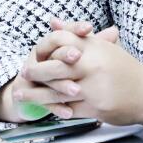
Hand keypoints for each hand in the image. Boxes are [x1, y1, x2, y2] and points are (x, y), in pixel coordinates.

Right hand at [0, 20, 117, 122]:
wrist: (35, 90)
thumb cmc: (65, 72)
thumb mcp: (82, 58)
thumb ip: (96, 45)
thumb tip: (114, 31)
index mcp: (53, 44)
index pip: (63, 31)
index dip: (75, 28)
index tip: (89, 28)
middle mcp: (41, 56)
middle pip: (53, 53)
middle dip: (65, 54)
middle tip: (77, 55)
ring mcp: (33, 74)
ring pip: (48, 79)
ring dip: (62, 85)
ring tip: (77, 91)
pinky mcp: (28, 93)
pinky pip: (42, 101)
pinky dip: (56, 108)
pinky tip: (68, 113)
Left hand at [28, 29, 142, 127]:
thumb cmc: (125, 68)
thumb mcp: (102, 47)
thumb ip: (76, 35)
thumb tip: (52, 22)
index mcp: (94, 48)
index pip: (60, 41)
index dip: (44, 48)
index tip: (33, 55)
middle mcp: (93, 65)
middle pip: (55, 68)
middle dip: (36, 72)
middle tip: (22, 74)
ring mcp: (94, 88)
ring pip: (58, 91)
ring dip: (36, 94)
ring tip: (20, 93)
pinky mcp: (95, 107)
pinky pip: (68, 108)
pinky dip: (54, 108)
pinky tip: (42, 108)